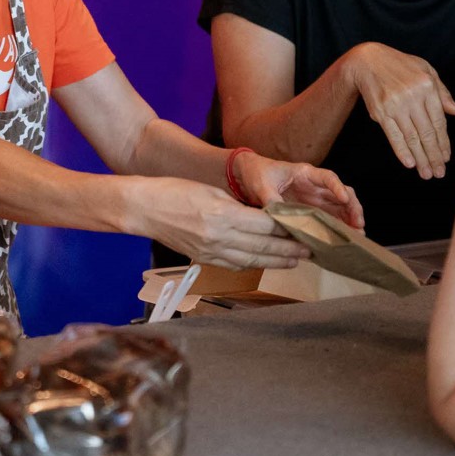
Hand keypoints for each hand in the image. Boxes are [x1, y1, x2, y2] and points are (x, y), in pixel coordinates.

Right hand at [131, 177, 310, 270]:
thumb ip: (238, 206)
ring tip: (295, 260)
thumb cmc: (175, 191)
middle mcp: (220, 236)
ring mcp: (211, 251)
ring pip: (252, 259)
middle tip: (310, 249)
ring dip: (276, 261)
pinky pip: (234, 264)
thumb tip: (263, 217)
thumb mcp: (211, 190)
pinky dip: (253, 264)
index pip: (265, 224)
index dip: (287, 228)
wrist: (144, 208)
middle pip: (263, 245)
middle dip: (289, 249)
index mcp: (224, 214)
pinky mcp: (203, 258)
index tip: (304, 227)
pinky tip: (265, 262)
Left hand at [235, 153, 365, 228]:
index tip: (344, 198)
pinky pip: (328, 219)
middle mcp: (315, 187)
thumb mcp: (262, 184)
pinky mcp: (311, 211)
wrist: (250, 177)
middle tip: (358, 225)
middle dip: (353, 208)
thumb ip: (271, 198)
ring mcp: (315, 199)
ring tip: (357, 236)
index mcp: (305, 174)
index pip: (328, 177)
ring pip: (340, 208)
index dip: (337, 187)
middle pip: (342, 194)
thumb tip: (278, 216)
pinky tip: (341, 241)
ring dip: (350, 221)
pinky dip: (337, 229)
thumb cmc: (258, 174)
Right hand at [346, 43, 454, 179]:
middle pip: (427, 133)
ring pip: (411, 138)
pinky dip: (401, 151)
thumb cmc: (400, 65)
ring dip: (420, 158)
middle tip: (439, 173)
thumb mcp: (426, 70)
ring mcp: (395, 105)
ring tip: (427, 174)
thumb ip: (442, 92)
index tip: (447, 158)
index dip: (443, 142)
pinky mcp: (380, 112)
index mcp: (427, 87)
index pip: (439, 121)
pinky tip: (409, 163)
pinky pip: (393, 136)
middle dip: (434, 156)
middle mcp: (412, 97)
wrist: (368, 61)